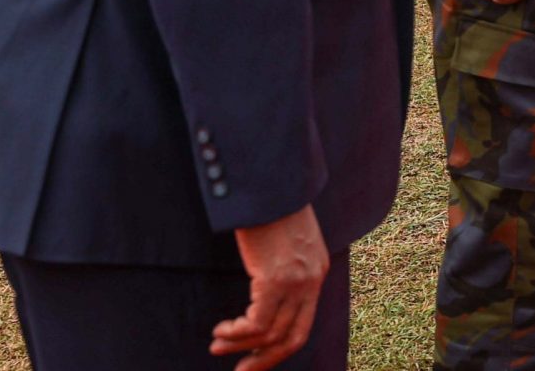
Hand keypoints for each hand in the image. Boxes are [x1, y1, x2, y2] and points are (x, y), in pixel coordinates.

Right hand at [211, 204, 326, 369]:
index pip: (303, 324)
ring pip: (269, 335)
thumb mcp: (286, 239)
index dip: (279, 348)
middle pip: (292, 338)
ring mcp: (296, 280)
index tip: (256, 360)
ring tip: (217, 343)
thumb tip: (264, 289)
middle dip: (264, 360)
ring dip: (239, 345)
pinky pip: (256, 324)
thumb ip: (283, 264)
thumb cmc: (270, 206)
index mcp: (317, 271)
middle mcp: (312, 279)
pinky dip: (236, 333)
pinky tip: (221, 328)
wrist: (271, 181)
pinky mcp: (275, 278)